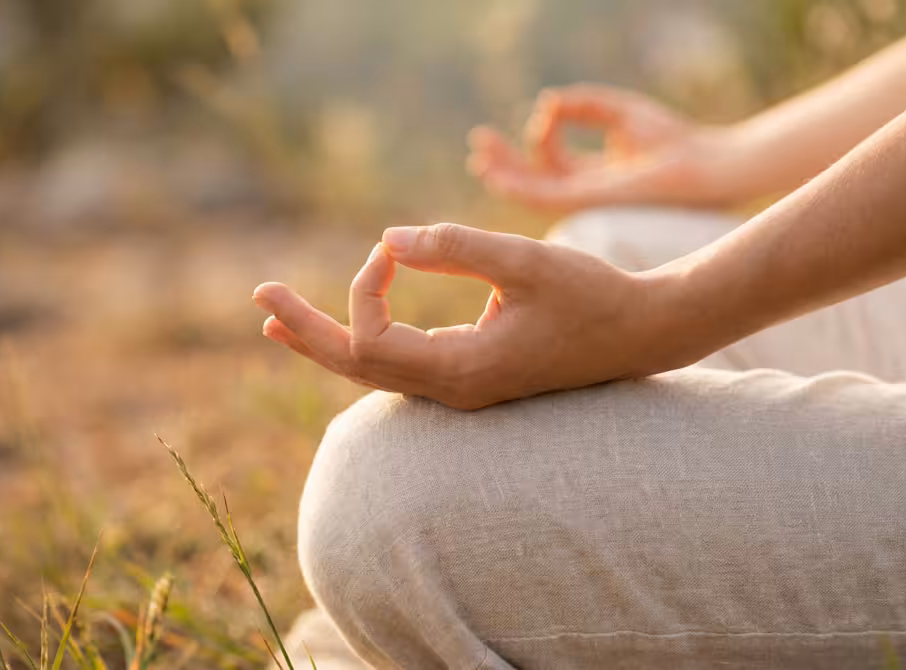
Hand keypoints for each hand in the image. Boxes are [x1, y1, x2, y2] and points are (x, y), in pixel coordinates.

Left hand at [253, 223, 680, 409]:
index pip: (372, 337)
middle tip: (259, 296)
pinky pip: (401, 366)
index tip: (395, 244)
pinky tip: (346, 329)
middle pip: (356, 368)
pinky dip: (365, 344)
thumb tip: (389, 238)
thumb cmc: (594, 294)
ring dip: (326, 340)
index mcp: (462, 370)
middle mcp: (454, 390)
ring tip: (277, 319)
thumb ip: (455, 246)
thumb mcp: (526, 260)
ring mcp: (463, 389)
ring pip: (375, 371)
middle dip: (305, 330)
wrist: (645, 333)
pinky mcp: (474, 376)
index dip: (366, 284)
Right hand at [468, 83, 742, 212]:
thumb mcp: (620, 112)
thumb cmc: (673, 140)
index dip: (542, 134)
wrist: (702, 165)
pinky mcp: (587, 203)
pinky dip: (518, 185)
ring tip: (480, 156)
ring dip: (504, 176)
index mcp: (596, 176)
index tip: (550, 108)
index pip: (554, 161)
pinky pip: (543, 199)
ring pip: (532, 195)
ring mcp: (586, 201)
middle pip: (535, 182)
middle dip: (506, 163)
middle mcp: (587, 194)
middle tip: (480, 143)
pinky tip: (498, 172)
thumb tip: (548, 102)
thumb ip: (583, 104)